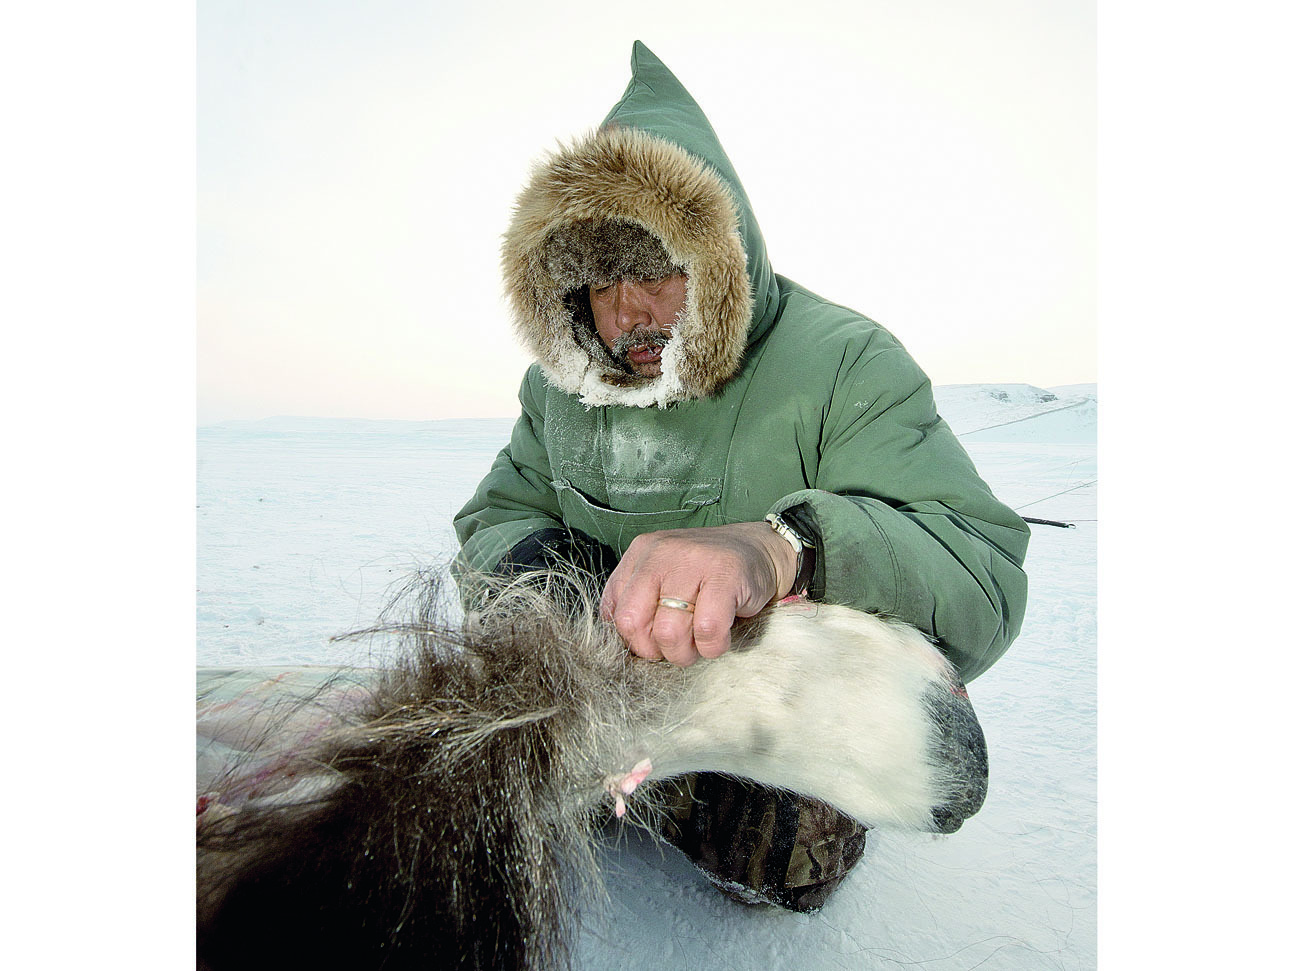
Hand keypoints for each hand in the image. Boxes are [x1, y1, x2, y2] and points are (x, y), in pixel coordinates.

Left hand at [600, 521, 797, 665]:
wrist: (762, 551)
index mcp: (641, 553)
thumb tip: (618, 636)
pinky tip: (720, 637)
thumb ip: (637, 599)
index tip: (656, 641)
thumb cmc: (709, 574)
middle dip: (653, 650)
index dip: (634, 639)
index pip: (615, 611)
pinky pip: (707, 630)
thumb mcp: (664, 577)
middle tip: (676, 647)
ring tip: (699, 644)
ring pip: (668, 631)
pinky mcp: (725, 575)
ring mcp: (693, 561)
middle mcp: (661, 553)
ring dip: (685, 653)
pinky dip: (712, 647)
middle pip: (633, 622)